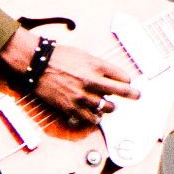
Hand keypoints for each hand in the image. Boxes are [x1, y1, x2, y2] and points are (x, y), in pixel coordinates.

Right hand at [0, 29, 137, 129]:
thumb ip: (99, 66)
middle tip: (136, 96)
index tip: (128, 83)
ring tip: (107, 105)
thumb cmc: (59, 57)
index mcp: (96, 66)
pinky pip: (90, 119)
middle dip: (132, 94)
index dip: (127, 80)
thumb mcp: (84, 55)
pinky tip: (94, 114)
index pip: (124, 77)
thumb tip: (110, 77)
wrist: (37, 64)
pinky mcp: (71, 107)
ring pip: (107, 108)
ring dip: (109, 107)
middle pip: (122, 92)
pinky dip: (94, 117)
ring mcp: (82, 96)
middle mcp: (92, 81)